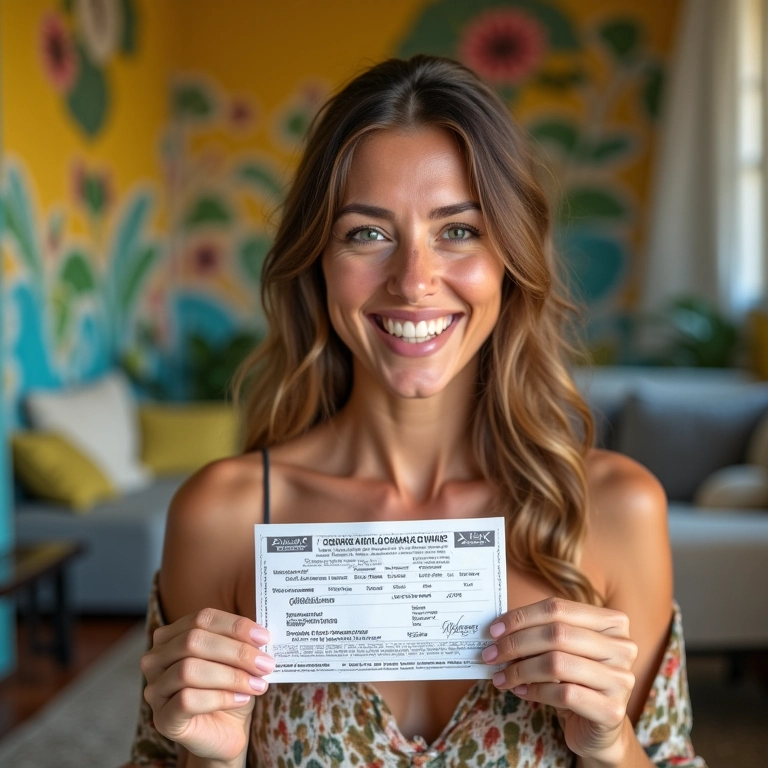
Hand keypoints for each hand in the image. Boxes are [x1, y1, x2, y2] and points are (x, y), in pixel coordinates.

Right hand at [140, 609, 274, 761]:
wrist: (226, 731)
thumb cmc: (229, 688)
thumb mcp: (236, 659)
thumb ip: (242, 641)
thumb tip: (260, 633)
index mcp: (172, 636)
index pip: (202, 618)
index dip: (234, 625)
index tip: (264, 637)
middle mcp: (156, 660)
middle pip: (193, 641)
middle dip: (236, 651)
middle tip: (265, 664)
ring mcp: (155, 690)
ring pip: (188, 670)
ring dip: (231, 676)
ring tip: (258, 684)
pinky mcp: (162, 719)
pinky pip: (187, 700)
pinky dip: (221, 698)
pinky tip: (242, 700)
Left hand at [482, 597, 637, 763]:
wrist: (598, 727)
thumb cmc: (575, 679)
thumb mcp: (562, 649)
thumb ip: (541, 631)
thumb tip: (498, 628)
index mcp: (612, 622)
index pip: (558, 608)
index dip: (521, 617)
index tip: (494, 629)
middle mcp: (622, 647)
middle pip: (556, 634)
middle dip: (515, 644)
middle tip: (490, 654)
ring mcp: (621, 679)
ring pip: (557, 664)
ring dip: (520, 670)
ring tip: (501, 676)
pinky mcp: (613, 710)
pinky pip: (563, 693)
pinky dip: (535, 691)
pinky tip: (521, 692)